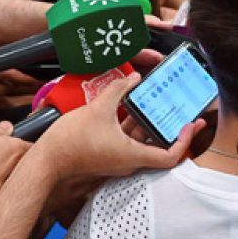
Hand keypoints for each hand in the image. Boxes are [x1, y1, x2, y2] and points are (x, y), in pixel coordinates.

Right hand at [30, 72, 203, 181]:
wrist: (47, 159)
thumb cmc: (71, 141)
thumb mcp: (99, 108)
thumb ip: (119, 89)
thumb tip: (134, 77)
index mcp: (132, 155)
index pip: (170, 156)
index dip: (184, 141)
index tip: (190, 124)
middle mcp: (129, 161)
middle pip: (160, 149)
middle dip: (173, 131)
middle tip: (187, 115)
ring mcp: (118, 159)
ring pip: (143, 143)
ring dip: (152, 126)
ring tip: (161, 106)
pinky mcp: (108, 154)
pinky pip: (129, 141)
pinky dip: (135, 127)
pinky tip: (134, 108)